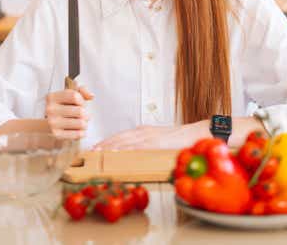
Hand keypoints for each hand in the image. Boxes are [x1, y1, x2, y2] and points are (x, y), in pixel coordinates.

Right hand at [45, 85, 93, 139]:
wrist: (48, 125)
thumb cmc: (62, 108)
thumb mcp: (69, 95)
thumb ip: (82, 91)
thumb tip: (91, 96)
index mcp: (52, 97)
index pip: (75, 96)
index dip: (82, 101)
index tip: (80, 105)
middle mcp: (50, 109)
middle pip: (80, 111)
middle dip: (86, 114)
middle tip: (83, 116)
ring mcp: (52, 123)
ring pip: (81, 123)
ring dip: (85, 124)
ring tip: (81, 123)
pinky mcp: (56, 135)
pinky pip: (78, 134)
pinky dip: (82, 133)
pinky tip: (78, 131)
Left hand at [92, 121, 209, 150]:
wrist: (195, 133)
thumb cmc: (178, 140)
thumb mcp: (158, 141)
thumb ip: (146, 146)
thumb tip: (135, 155)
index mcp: (143, 131)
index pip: (121, 136)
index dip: (107, 141)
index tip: (96, 147)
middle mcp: (143, 132)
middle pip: (119, 137)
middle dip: (104, 144)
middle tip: (90, 151)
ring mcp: (148, 136)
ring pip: (124, 141)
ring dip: (110, 147)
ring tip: (97, 152)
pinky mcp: (155, 142)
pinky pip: (136, 146)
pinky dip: (124, 149)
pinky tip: (116, 153)